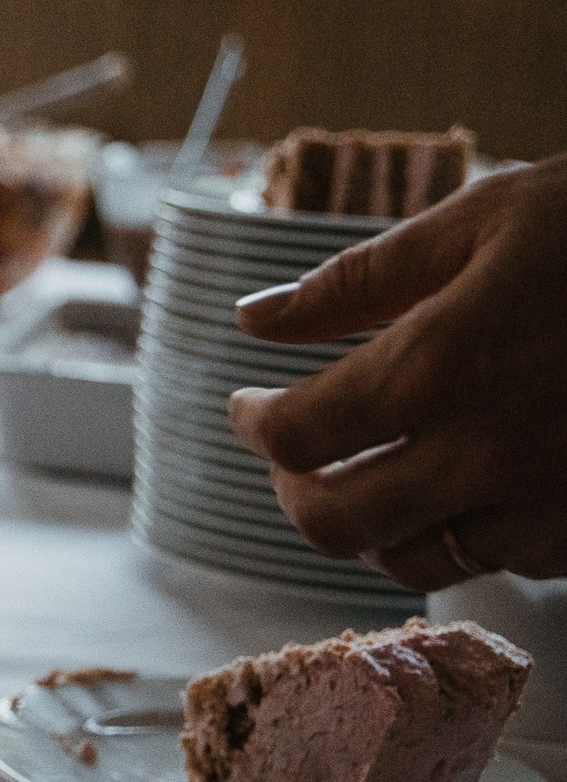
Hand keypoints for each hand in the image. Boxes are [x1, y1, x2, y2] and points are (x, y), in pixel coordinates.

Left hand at [226, 154, 566, 590]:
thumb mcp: (481, 221)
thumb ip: (354, 281)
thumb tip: (253, 319)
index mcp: (438, 366)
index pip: (293, 434)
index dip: (250, 423)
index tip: (246, 404)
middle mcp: (486, 452)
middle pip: (333, 522)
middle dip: (292, 492)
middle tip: (290, 455)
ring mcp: (550, 501)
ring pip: (414, 559)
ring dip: (371, 525)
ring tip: (367, 474)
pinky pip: (503, 559)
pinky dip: (463, 532)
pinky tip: (465, 482)